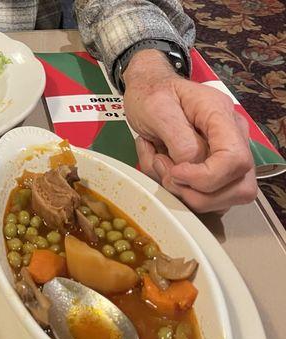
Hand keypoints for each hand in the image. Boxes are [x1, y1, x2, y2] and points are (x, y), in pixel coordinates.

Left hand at [123, 49, 256, 212]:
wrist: (147, 91)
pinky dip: (176, 191)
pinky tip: (161, 167)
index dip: (206, 176)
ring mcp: (226, 159)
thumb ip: (178, 138)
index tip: (175, 171)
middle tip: (163, 165)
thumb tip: (189, 165)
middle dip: (195, 191)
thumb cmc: (152, 95)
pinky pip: (202, 198)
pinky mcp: (213, 173)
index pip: (235, 159)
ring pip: (221, 200)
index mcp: (222, 117)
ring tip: (159, 162)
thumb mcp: (157, 108)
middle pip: (238, 188)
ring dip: (183, 192)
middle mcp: (233, 140)